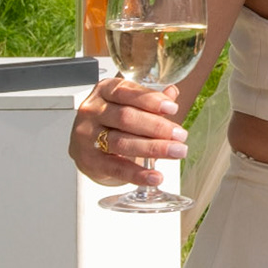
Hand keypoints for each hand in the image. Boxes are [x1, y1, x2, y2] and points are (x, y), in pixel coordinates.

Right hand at [69, 76, 186, 188]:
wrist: (90, 146)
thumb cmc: (115, 120)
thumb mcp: (132, 104)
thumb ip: (151, 100)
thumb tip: (172, 92)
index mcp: (104, 91)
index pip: (127, 93)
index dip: (151, 100)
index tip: (173, 108)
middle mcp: (92, 111)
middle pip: (126, 118)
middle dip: (157, 127)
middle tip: (180, 135)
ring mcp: (86, 136)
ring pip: (122, 142)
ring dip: (153, 148)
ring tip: (176, 151)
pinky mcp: (89, 160)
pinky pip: (115, 167)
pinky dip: (137, 174)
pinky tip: (155, 176)